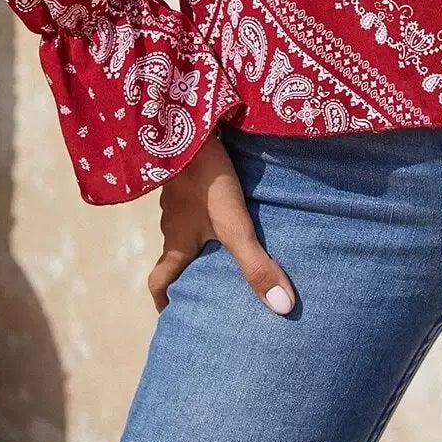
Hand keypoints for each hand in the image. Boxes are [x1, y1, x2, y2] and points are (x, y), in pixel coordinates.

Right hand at [147, 130, 296, 316]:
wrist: (189, 130)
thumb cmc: (207, 184)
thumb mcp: (235, 227)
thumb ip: (256, 264)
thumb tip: (283, 307)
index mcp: (177, 243)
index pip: (159, 281)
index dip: (164, 299)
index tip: (173, 311)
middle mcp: (172, 223)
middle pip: (175, 254)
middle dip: (190, 269)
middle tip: (210, 278)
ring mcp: (177, 196)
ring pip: (186, 225)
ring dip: (201, 237)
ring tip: (228, 242)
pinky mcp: (187, 174)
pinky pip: (194, 199)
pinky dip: (206, 209)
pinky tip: (228, 202)